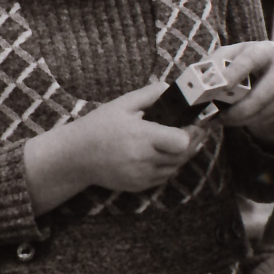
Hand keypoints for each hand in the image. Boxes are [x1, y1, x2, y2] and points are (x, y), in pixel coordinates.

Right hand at [24, 83, 201, 213]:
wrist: (76, 156)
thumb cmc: (98, 127)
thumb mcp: (122, 104)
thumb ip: (149, 94)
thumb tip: (170, 88)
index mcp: (142, 136)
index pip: (182, 141)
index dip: (191, 132)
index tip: (193, 122)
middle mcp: (144, 159)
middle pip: (183, 155)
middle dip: (193, 142)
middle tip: (196, 129)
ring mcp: (142, 175)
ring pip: (175, 168)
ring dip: (182, 155)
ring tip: (179, 139)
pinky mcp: (139, 186)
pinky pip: (163, 177)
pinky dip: (169, 166)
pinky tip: (164, 153)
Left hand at [210, 41, 273, 145]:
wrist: (272, 72)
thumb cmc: (243, 63)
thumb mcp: (230, 56)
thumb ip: (215, 65)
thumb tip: (197, 81)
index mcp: (264, 50)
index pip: (249, 61)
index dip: (233, 74)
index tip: (217, 86)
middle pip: (263, 94)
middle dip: (239, 109)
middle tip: (218, 117)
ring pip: (265, 110)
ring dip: (240, 119)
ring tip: (220, 121)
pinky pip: (267, 117)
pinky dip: (248, 122)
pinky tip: (234, 121)